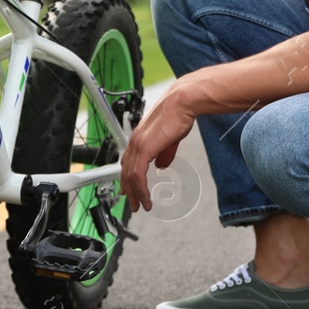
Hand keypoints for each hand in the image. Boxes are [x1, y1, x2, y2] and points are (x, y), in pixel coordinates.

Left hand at [120, 84, 196, 212]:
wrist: (182, 103)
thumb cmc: (179, 115)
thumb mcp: (170, 139)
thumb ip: (164, 153)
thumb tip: (161, 165)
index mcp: (139, 138)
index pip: (128, 162)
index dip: (127, 178)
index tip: (129, 190)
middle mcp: (135, 141)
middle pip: (125, 172)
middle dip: (128, 190)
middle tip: (133, 204)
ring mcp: (138, 145)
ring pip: (130, 176)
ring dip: (135, 193)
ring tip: (141, 205)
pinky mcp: (144, 149)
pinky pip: (138, 175)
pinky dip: (141, 189)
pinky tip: (146, 197)